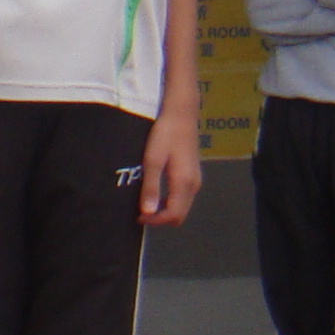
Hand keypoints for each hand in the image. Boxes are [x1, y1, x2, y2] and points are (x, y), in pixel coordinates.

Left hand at [141, 113, 200, 227]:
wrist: (181, 114)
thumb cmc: (165, 134)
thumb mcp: (153, 160)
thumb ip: (151, 187)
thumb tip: (148, 212)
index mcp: (184, 183)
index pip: (173, 215)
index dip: (155, 221)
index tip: (138, 216)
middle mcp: (194, 185)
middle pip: (180, 215)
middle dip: (161, 219)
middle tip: (141, 212)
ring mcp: (196, 179)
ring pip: (183, 207)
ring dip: (166, 211)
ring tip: (146, 203)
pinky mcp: (193, 174)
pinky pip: (184, 197)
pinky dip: (171, 202)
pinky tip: (157, 193)